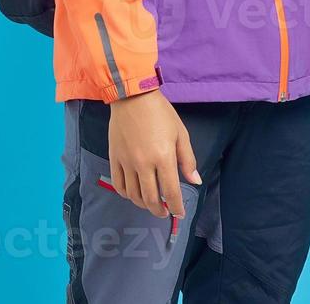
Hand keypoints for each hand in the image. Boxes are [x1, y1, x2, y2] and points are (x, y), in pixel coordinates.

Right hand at [107, 89, 201, 219]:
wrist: (132, 97)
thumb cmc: (161, 113)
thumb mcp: (180, 134)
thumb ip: (187, 160)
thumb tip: (195, 181)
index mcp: (163, 158)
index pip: (171, 192)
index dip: (176, 207)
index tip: (179, 213)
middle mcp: (144, 164)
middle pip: (150, 198)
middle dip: (159, 210)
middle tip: (164, 212)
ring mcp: (127, 162)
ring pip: (133, 195)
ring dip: (143, 204)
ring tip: (150, 204)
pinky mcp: (114, 158)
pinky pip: (118, 184)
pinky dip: (126, 194)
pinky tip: (133, 194)